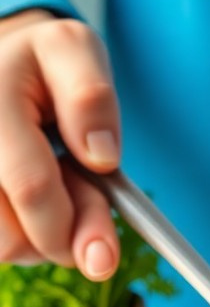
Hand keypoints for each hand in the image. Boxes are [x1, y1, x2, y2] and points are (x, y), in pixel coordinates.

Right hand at [0, 9, 120, 277]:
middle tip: (85, 204)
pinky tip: (25, 204)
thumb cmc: (39, 63)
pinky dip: (21, 236)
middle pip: (10, 237)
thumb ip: (91, 98)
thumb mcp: (74, 53)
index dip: (72, 227)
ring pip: (1, 248)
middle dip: (62, 239)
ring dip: (39, 239)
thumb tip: (101, 155)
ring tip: (51, 191)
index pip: (32, 187)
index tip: (103, 253)